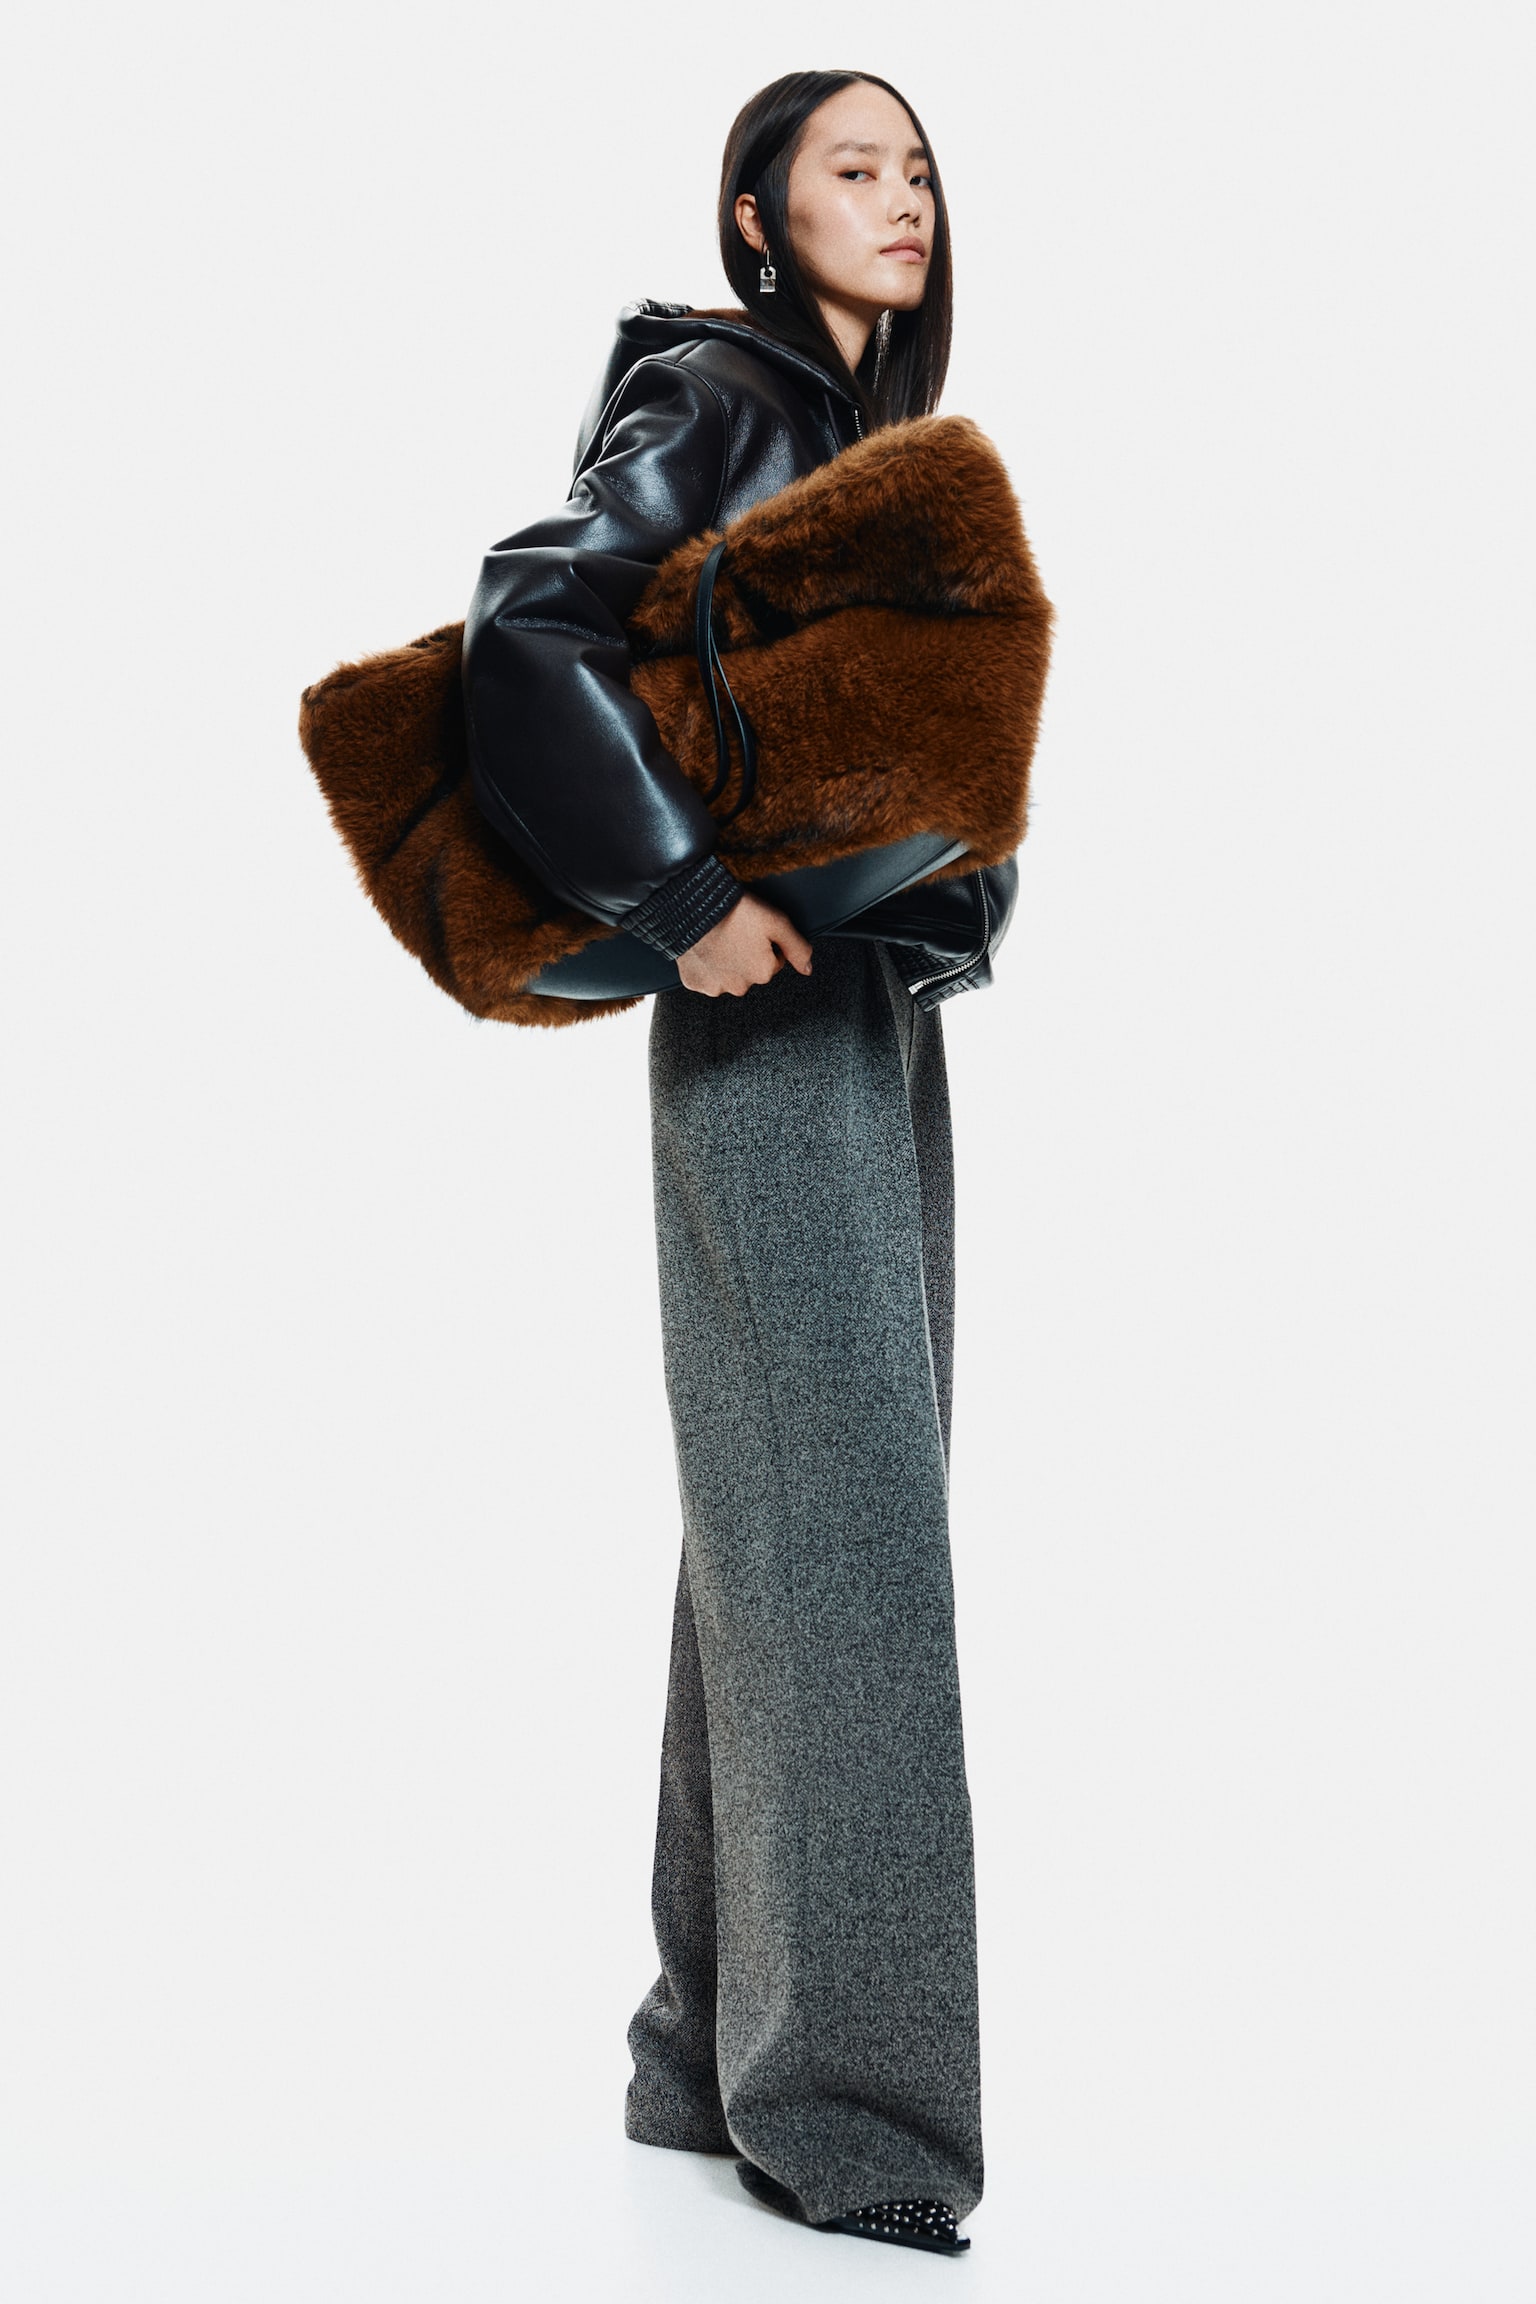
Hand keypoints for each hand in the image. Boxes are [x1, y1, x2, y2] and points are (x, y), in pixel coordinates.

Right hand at [676, 891, 812, 996]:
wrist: (692, 906)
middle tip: (735, 931)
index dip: (766, 942)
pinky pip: (704, 976)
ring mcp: (715, 987)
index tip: (753, 929)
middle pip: (750, 971)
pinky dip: (705, 965)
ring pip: (727, 975)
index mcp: (763, 973)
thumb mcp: (776, 922)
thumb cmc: (734, 911)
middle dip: (746, 955)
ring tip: (718, 938)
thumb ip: (797, 947)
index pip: (773, 960)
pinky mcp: (694, 982)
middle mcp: (740, 987)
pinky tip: (704, 947)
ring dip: (725, 962)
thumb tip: (808, 969)